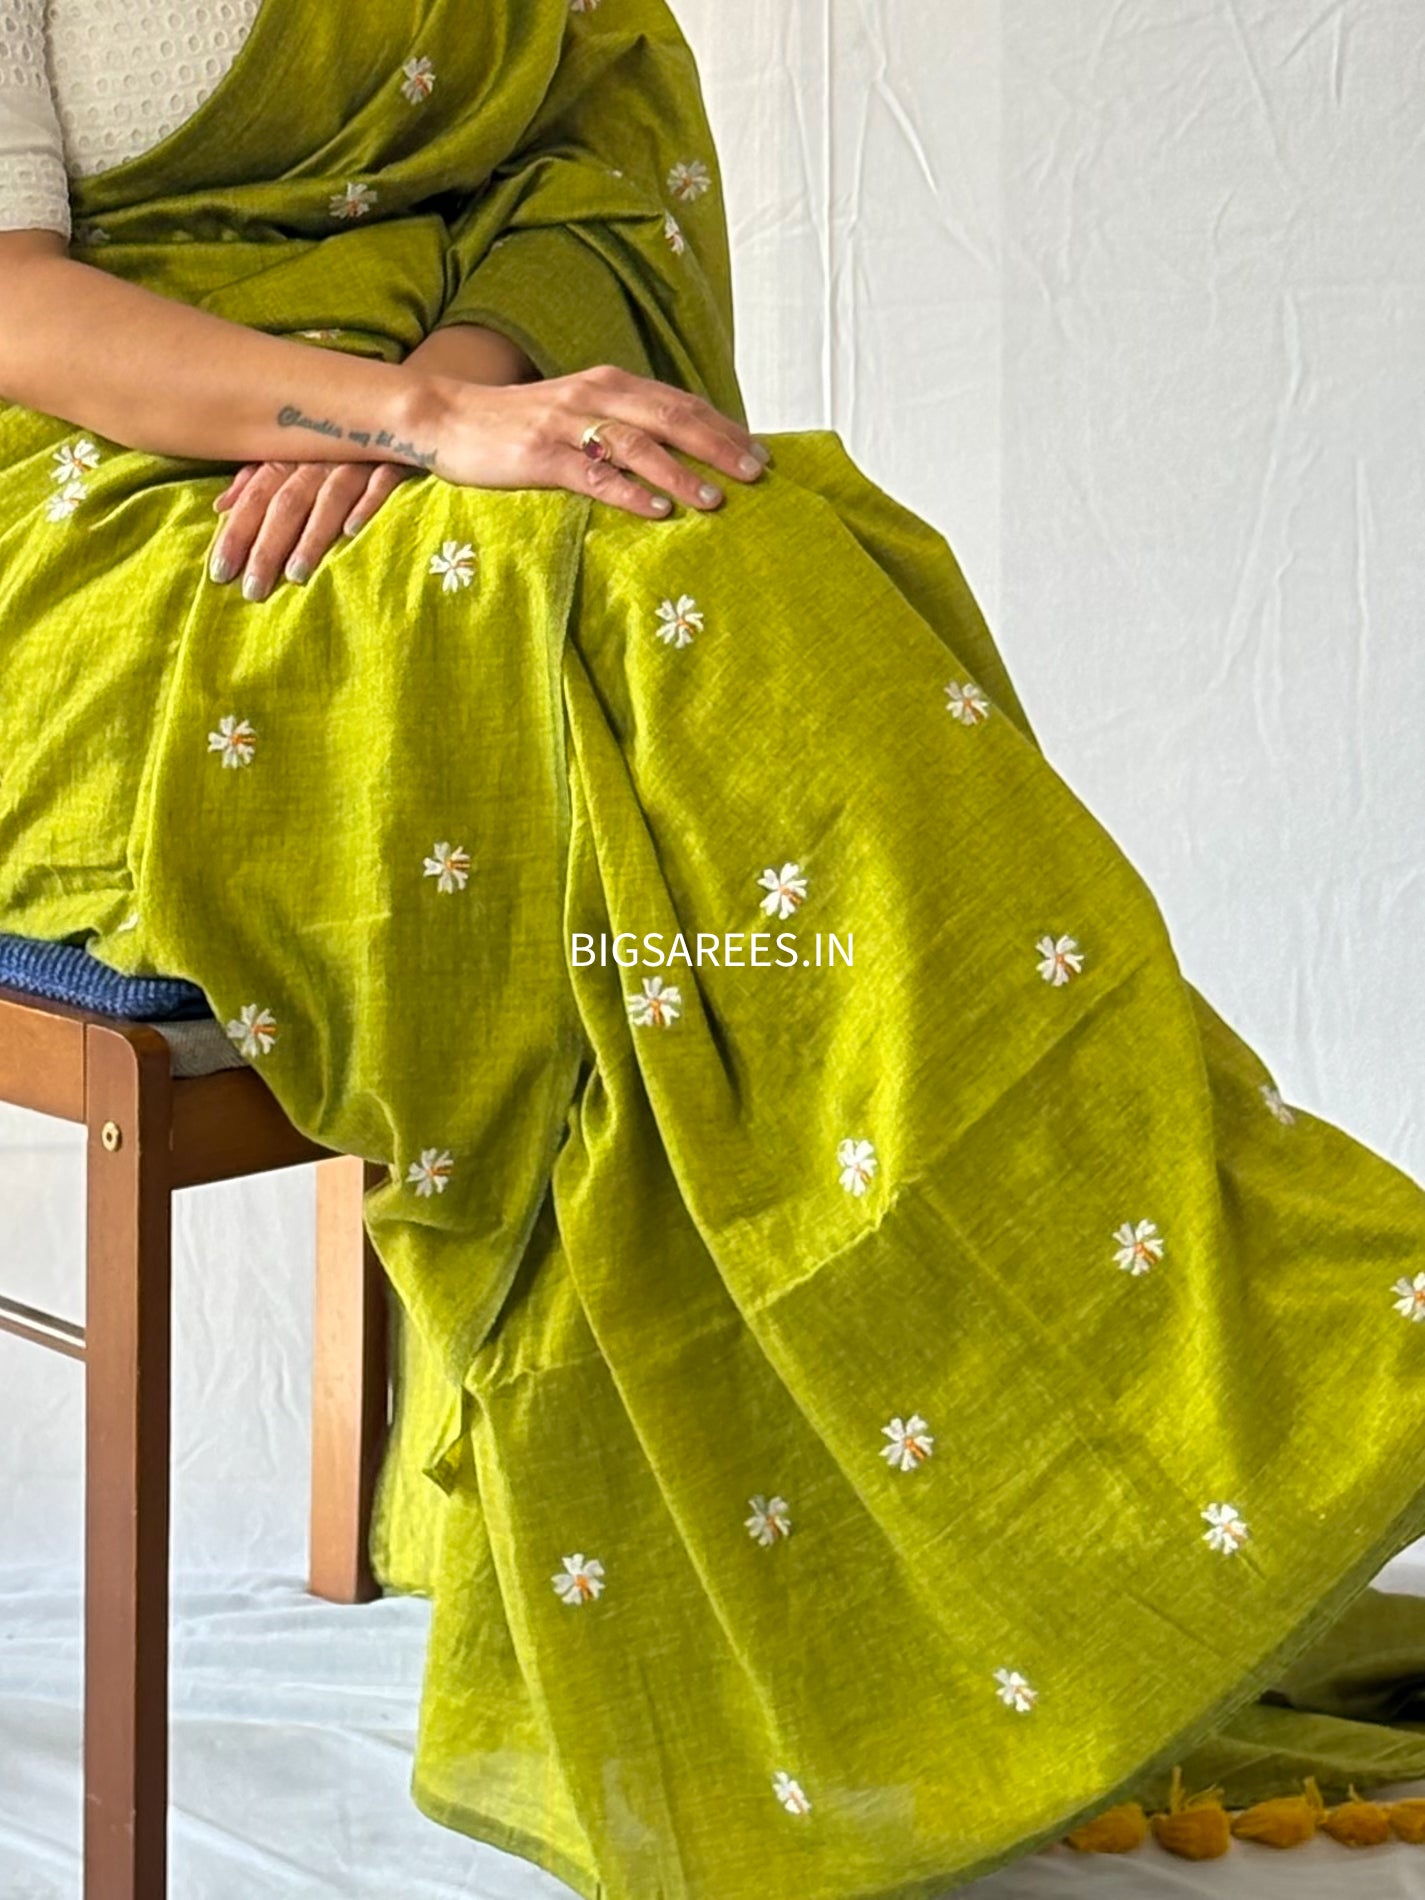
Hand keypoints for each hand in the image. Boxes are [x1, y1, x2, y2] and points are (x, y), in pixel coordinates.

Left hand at [209, 458, 418, 599]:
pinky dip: (366, 503)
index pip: (256, 497)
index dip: (237, 533)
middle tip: (253, 589)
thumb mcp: (295, 452)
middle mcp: (319, 456)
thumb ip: (258, 478)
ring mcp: (358, 458)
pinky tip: (352, 531)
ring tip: (296, 575)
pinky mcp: (397, 458)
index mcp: (291, 455)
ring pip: (328, 497)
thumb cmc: (339, 437)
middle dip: (267, 546)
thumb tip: (221, 506)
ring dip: (312, 536)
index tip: (220, 572)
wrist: (399, 403)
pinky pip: (381, 481)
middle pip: (287, 503)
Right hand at [427, 364, 771, 518]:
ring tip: (715, 500)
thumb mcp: (579, 412)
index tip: (760, 454)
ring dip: (680, 472)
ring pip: (636, 444)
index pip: (680, 402)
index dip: (723, 427)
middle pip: (670, 417)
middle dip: (717, 445)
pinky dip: (627, 491)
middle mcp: (594, 395)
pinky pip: (592, 474)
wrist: (446, 417)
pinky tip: (656, 510)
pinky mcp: (540, 455)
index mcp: (610, 383)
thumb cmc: (520, 424)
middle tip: (756, 474)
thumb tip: (676, 450)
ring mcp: (566, 424)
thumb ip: (623, 423)